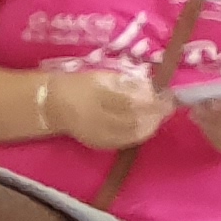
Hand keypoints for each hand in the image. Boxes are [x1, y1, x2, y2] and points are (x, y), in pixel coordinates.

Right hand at [41, 65, 169, 150]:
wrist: (52, 105)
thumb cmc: (79, 85)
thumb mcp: (102, 76)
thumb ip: (127, 83)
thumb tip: (152, 89)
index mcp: (96, 94)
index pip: (132, 100)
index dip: (153, 100)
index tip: (168, 95)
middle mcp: (96, 116)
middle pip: (134, 119)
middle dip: (156, 114)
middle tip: (169, 106)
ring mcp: (97, 133)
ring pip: (132, 133)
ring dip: (151, 125)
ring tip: (160, 116)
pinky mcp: (98, 144)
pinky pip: (124, 142)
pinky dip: (139, 135)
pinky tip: (147, 128)